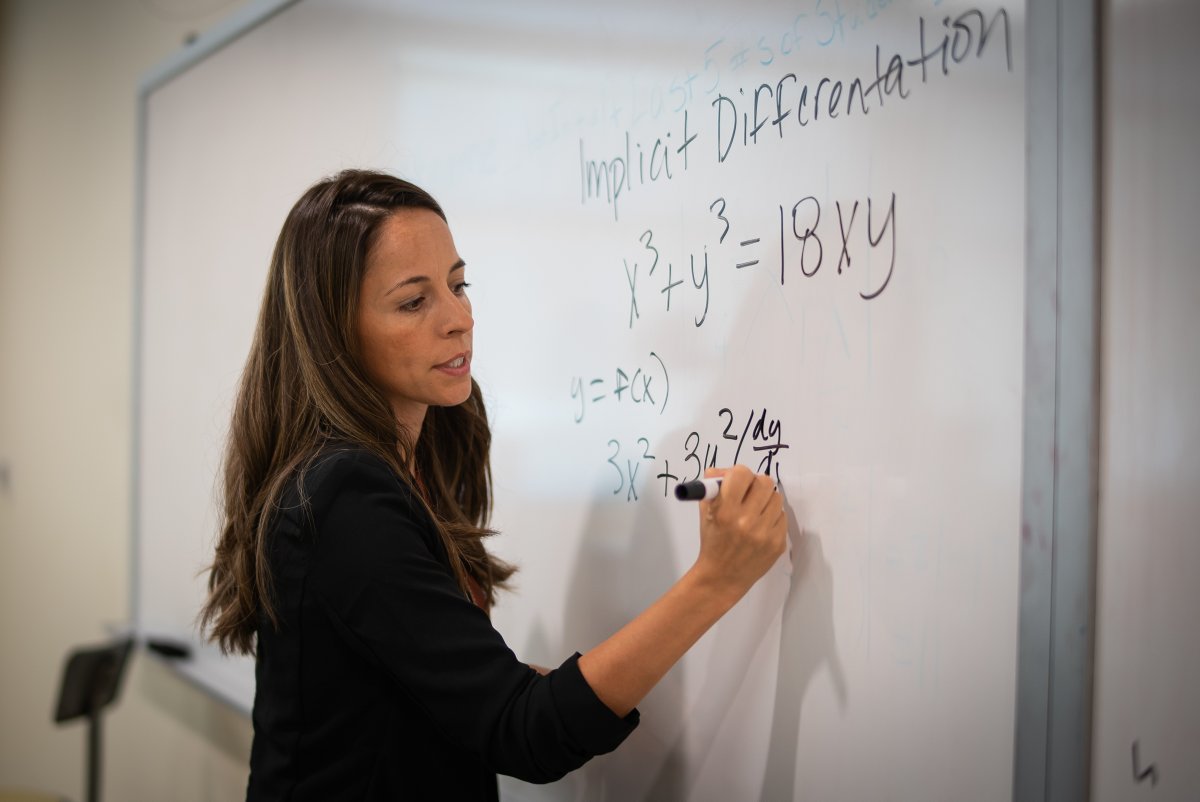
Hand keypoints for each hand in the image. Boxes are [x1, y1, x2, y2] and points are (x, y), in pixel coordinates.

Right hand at [694, 465, 786, 597]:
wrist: (722, 577)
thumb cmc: (713, 542)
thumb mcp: (706, 513)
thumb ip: (713, 487)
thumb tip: (723, 470)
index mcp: (725, 512)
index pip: (741, 474)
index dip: (738, 474)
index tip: (737, 481)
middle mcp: (746, 522)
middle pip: (765, 482)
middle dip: (756, 484)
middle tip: (750, 493)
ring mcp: (764, 534)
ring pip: (776, 498)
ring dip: (766, 500)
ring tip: (756, 511)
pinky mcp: (777, 544)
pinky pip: (782, 516)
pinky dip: (772, 517)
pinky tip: (761, 526)